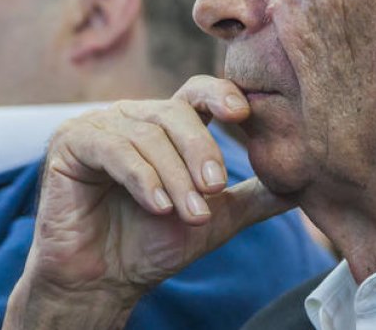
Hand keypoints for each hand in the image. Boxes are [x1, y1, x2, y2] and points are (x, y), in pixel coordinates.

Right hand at [3, 76, 296, 329]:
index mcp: (165, 124)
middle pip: (176, 113)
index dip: (221, 94)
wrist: (103, 281)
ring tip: (190, 214)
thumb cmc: (152, 245)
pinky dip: (140, 177)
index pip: (197, 93)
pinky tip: (157, 206)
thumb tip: (305, 182)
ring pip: (148, 136)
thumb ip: (255, 197)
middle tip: (216, 188)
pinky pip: (113, 149)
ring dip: (174, 177)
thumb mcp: (215, 219)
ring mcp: (98, 125)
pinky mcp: (70, 143)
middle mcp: (132, 117)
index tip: (244, 113)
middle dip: (202, 150)